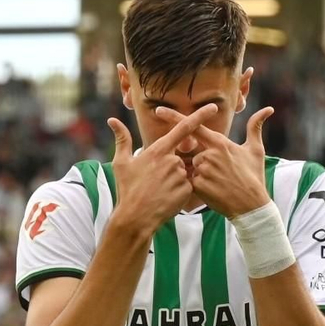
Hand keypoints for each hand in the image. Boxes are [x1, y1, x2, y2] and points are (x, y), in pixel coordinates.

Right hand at [105, 105, 215, 235]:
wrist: (135, 217)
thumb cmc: (127, 189)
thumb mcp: (121, 163)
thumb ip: (122, 139)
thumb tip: (112, 120)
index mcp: (158, 150)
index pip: (183, 128)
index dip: (199, 116)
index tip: (212, 107)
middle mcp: (172, 160)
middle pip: (179, 157)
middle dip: (170, 167)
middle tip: (154, 182)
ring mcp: (180, 175)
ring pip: (183, 172)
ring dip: (174, 179)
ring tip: (159, 191)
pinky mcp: (186, 190)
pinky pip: (187, 186)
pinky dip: (179, 191)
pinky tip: (166, 198)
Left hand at [167, 105, 275, 218]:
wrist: (252, 206)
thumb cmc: (254, 177)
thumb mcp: (256, 150)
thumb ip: (255, 128)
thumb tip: (268, 109)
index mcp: (220, 143)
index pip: (193, 127)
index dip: (174, 118)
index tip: (158, 111)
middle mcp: (209, 154)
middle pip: (194, 154)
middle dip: (202, 164)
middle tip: (221, 175)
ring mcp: (203, 170)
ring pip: (192, 168)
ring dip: (200, 175)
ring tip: (219, 184)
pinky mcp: (198, 186)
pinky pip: (190, 182)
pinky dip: (198, 186)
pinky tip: (213, 191)